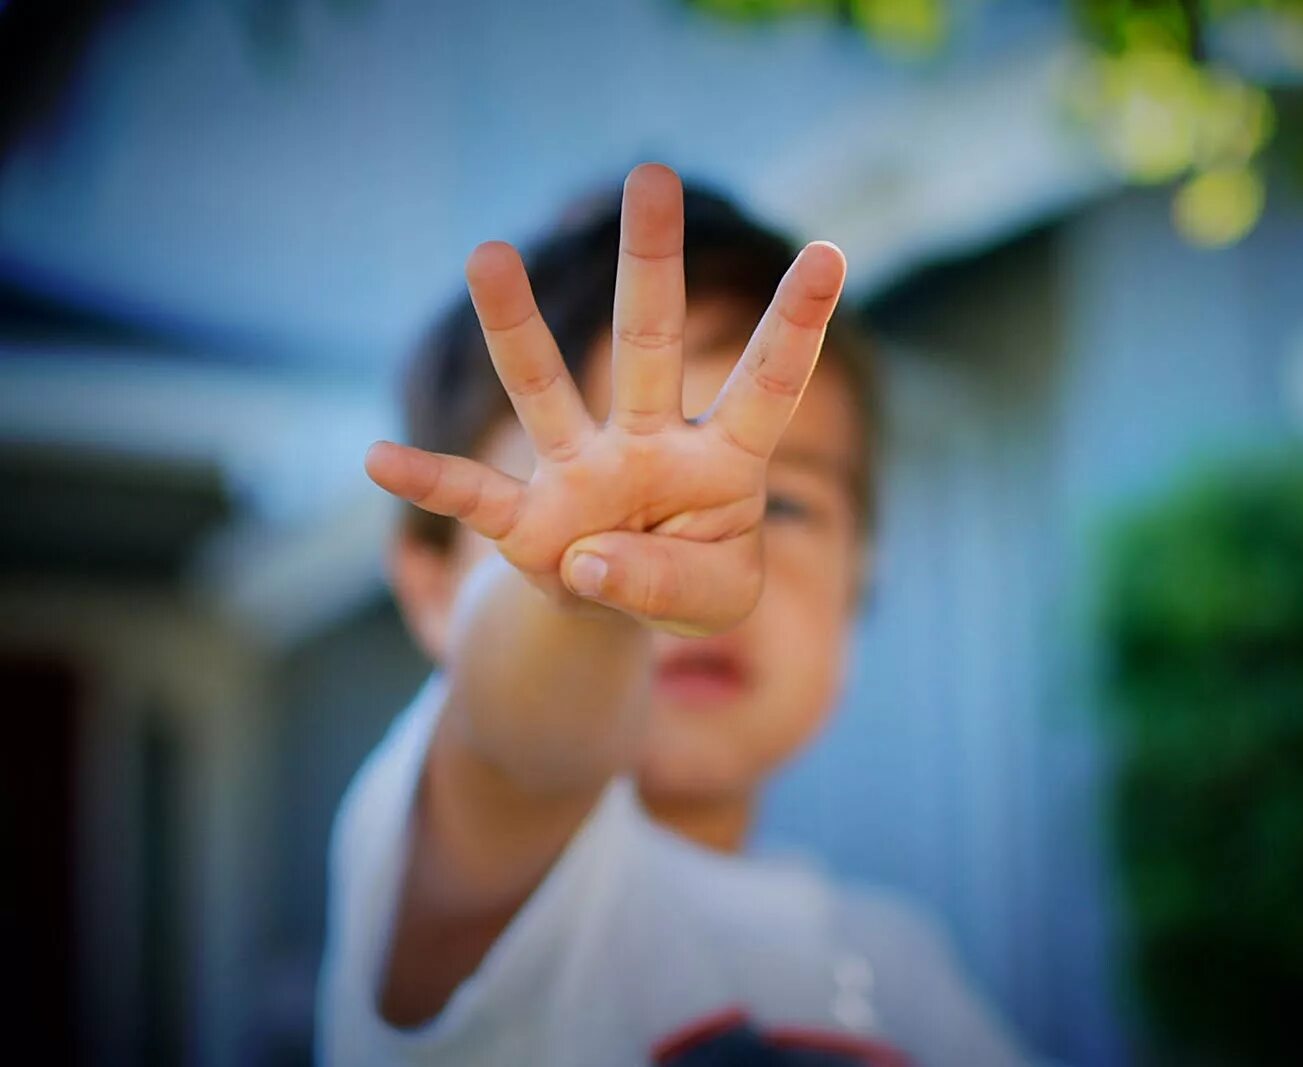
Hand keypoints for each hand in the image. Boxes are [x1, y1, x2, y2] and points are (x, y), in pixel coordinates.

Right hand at [364, 164, 846, 634]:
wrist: (618, 604)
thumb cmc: (687, 579)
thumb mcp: (714, 601)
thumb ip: (669, 584)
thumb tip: (588, 560)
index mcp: (722, 458)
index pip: (767, 385)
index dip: (798, 324)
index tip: (830, 255)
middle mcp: (649, 442)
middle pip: (651, 344)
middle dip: (652, 265)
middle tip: (650, 176)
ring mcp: (581, 471)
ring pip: (546, 388)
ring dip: (518, 327)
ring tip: (488, 253)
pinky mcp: (526, 518)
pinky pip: (473, 496)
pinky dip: (431, 484)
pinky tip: (381, 460)